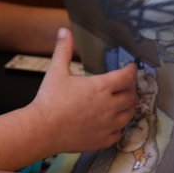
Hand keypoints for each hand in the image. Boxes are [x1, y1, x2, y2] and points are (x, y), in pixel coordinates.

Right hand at [27, 27, 136, 154]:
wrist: (42, 130)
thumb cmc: (49, 100)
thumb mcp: (56, 71)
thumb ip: (64, 50)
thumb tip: (64, 32)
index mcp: (101, 87)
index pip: (126, 77)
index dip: (131, 71)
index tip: (131, 68)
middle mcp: (109, 106)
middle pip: (131, 96)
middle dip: (130, 89)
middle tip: (124, 86)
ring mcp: (108, 125)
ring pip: (129, 115)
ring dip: (127, 108)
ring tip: (121, 103)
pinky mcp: (103, 140)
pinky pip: (119, 133)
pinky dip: (118, 127)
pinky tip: (111, 123)